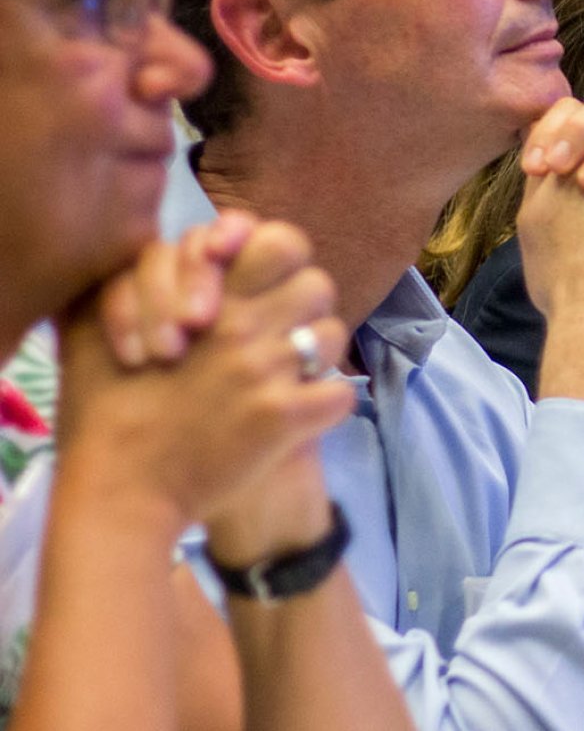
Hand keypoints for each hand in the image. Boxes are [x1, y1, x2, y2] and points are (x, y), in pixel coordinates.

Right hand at [60, 220, 353, 529]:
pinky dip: (324, 405)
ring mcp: (266, 370)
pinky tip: (297, 414)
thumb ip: (137, 276)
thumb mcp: (94, 324)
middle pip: (317, 284)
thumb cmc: (102, 407)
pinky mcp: (284, 417)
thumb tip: (192, 246)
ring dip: (315, 355)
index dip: (274, 254)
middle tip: (277, 331)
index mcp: (204, 299)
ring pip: (333, 335)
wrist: (119, 489)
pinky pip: (341, 394)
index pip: (280, 241)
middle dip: (302, 304)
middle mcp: (241, 326)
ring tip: (285, 375)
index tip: (253, 280)